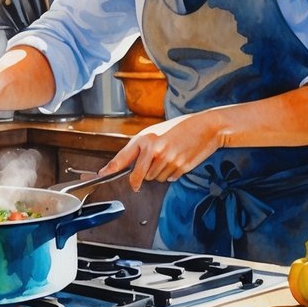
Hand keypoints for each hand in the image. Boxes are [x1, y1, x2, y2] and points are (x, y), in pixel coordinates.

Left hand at [99, 112, 223, 190]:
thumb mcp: (156, 132)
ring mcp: (167, 160)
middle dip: (145, 174)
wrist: (206, 127)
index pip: (123, 158)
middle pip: (139, 176)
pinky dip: (172, 172)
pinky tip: (178, 159)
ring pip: (154, 179)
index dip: (110, 169)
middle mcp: (154, 150)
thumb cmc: (181, 128)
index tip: (101, 175)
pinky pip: (169, 178)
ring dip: (160, 172)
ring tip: (171, 155)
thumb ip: (142, 148)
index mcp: (145, 139)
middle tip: (156, 160)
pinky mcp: (180, 168)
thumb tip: (130, 166)